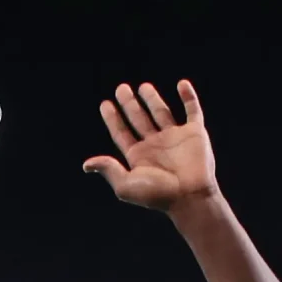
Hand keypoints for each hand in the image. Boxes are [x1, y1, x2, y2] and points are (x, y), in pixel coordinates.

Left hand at [84, 80, 217, 212]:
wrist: (190, 197)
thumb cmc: (158, 195)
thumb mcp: (126, 185)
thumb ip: (108, 170)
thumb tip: (86, 165)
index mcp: (139, 156)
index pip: (122, 133)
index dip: (113, 119)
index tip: (105, 104)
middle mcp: (156, 145)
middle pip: (139, 119)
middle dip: (130, 104)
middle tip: (121, 89)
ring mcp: (176, 138)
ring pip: (162, 113)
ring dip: (153, 99)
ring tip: (144, 87)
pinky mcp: (195, 134)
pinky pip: (193, 111)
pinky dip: (189, 97)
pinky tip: (182, 84)